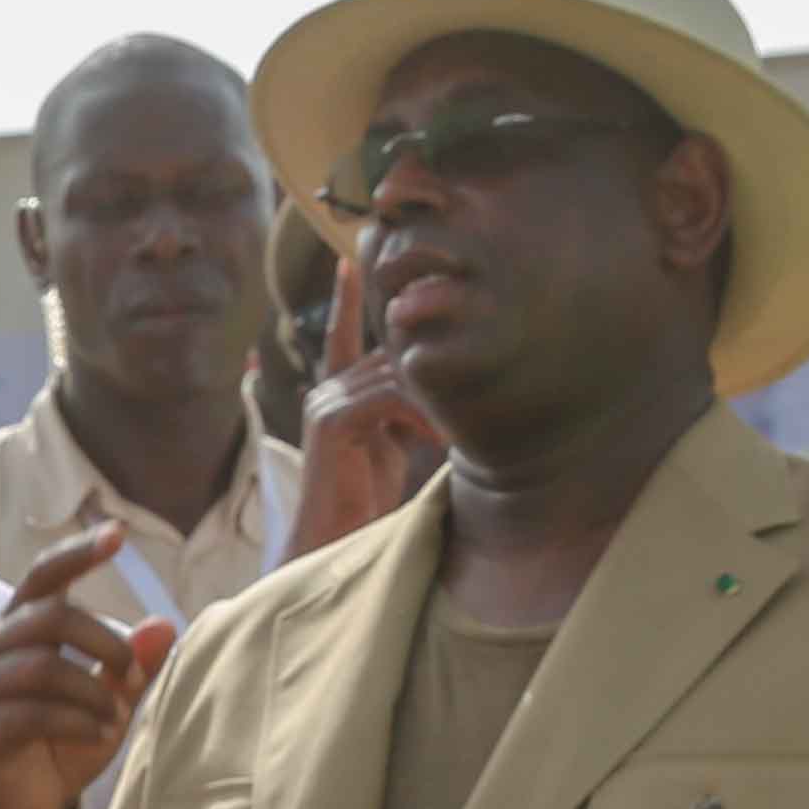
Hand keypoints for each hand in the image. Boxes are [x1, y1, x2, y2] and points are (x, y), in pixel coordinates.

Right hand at [0, 519, 140, 808]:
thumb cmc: (63, 747)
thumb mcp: (108, 702)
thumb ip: (132, 666)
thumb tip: (164, 623)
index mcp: (20, 630)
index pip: (44, 577)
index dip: (78, 554)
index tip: (117, 535)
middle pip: (51, 616)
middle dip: (104, 642)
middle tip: (130, 678)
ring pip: (42, 665)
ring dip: (93, 691)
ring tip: (115, 719)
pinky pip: (31, 713)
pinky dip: (77, 723)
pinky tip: (100, 736)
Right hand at [281, 232, 446, 564]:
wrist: (330, 549)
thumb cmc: (366, 506)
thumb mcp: (393, 448)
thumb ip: (408, 413)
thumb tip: (451, 390)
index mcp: (340, 394)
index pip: (345, 334)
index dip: (350, 298)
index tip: (350, 259)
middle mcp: (328, 390)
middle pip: (393, 353)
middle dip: (436, 368)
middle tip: (482, 384)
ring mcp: (326, 402)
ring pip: (396, 373)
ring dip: (436, 397)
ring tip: (460, 428)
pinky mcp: (332, 420)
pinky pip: (389, 397)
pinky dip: (421, 415)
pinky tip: (437, 441)